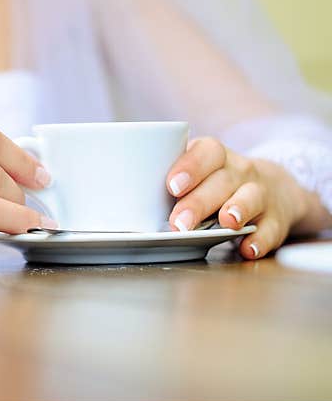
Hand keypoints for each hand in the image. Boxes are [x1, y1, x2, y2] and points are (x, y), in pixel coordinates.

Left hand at [165, 137, 311, 258]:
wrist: (274, 188)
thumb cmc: (216, 182)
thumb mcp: (198, 172)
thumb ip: (171, 183)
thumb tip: (125, 202)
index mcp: (215, 157)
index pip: (207, 152)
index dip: (190, 166)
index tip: (172, 185)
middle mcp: (239, 171)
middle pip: (221, 181)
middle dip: (199, 202)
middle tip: (179, 222)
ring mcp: (260, 193)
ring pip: (250, 198)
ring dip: (237, 210)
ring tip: (226, 223)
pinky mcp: (275, 219)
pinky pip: (271, 228)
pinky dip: (261, 239)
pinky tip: (248, 248)